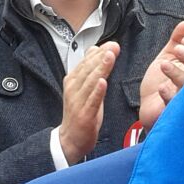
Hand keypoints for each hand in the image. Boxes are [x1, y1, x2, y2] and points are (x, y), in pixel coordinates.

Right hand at [58, 42, 119, 164]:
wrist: (70, 139)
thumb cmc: (79, 112)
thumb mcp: (83, 88)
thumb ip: (89, 69)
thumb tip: (95, 49)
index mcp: (72, 80)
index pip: (86, 62)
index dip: (99, 52)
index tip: (112, 44)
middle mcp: (73, 88)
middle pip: (88, 69)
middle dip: (102, 57)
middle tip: (114, 47)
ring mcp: (78, 101)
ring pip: (90, 82)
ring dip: (101, 69)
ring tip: (110, 57)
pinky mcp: (84, 114)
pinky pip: (92, 101)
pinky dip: (97, 91)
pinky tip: (103, 82)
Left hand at [138, 21, 183, 128]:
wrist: (147, 105)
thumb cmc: (160, 81)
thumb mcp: (167, 56)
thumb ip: (176, 40)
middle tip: (177, 50)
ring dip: (177, 73)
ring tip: (163, 65)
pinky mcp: (177, 111)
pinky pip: (177, 103)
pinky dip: (170, 95)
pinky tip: (162, 88)